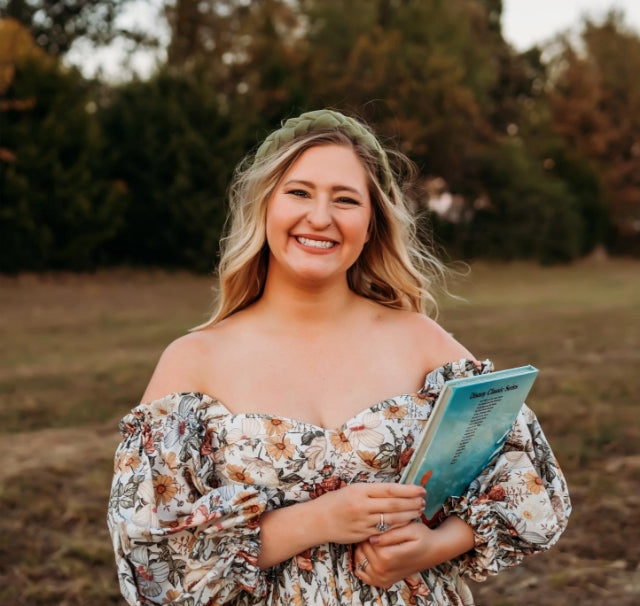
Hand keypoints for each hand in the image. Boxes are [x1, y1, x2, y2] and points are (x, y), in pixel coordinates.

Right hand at [314, 482, 424, 544]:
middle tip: (424, 500)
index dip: (408, 490)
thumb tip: (394, 490)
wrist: (317, 520)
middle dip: (412, 502)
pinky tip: (406, 523)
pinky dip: (398, 526)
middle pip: (394, 504)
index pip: (390, 489)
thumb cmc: (334, 501)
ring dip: (408, 515)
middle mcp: (362, 506)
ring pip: (392, 519)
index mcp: (360, 490)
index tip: (420, 489)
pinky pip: (385, 530)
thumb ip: (371, 490)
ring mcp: (363, 522)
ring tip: (419, 511)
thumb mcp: (351, 489)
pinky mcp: (363, 534)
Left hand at [353, 516, 474, 587]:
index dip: (369, 532)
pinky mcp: (382, 582)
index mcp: (389, 558)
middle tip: (374, 529)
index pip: (366, 543)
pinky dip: (362, 562)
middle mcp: (384, 572)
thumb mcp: (410, 530)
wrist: (433, 551)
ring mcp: (382, 579)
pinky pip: (362, 573)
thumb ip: (390, 534)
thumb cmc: (422, 537)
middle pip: (362, 551)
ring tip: (373, 539)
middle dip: (364, 539)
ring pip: (360, 561)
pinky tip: (371, 552)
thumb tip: (372, 538)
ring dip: (362, 549)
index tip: (375, 524)